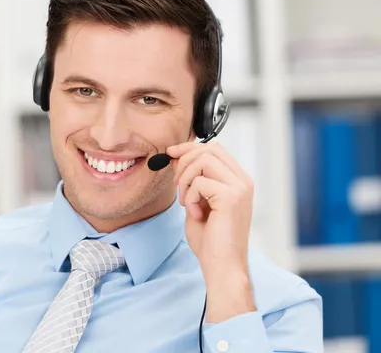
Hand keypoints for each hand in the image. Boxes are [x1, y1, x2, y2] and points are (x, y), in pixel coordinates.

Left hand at [166, 141, 255, 321]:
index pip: (215, 149)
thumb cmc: (211, 241)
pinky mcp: (231, 197)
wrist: (222, 267)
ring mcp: (240, 188)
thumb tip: (177, 157)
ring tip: (187, 202)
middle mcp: (243, 181)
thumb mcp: (196, 203)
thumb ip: (191, 180)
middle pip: (208, 150)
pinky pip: (199, 181)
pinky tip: (196, 214)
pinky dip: (190, 196)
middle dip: (184, 162)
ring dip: (185, 180)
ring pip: (203, 160)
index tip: (171, 154)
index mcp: (238, 181)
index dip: (190, 148)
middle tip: (177, 185)